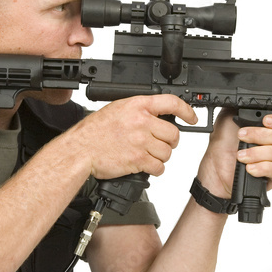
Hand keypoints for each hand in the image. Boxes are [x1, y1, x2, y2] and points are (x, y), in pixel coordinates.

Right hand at [60, 94, 197, 179]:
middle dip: (170, 142)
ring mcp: (140, 141)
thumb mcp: (117, 110)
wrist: (80, 150)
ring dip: (161, 157)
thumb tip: (157, 117)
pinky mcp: (138, 159)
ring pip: (167, 152)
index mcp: (137, 106)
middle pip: (173, 134)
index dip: (186, 111)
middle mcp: (141, 122)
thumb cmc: (94, 132)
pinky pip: (159, 167)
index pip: (171, 103)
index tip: (191, 118)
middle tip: (161, 144)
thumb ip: (138, 111)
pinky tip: (146, 166)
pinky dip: (155, 169)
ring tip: (148, 155)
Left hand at [197, 110, 271, 198]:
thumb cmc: (222, 146)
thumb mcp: (227, 119)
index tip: (265, 121)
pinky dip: (261, 167)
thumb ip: (242, 108)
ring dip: (257, 153)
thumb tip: (251, 100)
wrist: (215, 171)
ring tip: (240, 156)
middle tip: (241, 137)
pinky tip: (250, 168)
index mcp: (269, 129)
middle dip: (259, 135)